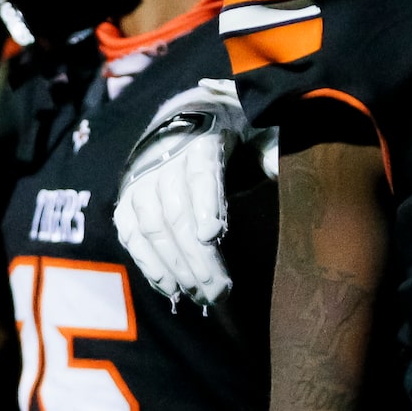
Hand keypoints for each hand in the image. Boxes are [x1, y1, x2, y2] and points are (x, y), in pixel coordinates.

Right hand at [115, 82, 250, 307]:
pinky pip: (132, 235)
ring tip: (198, 296)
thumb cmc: (231, 131)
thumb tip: (283, 170)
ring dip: (173, 267)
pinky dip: (148, 264)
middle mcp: (165, 159)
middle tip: (218, 292)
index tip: (212, 234)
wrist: (186, 114)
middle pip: (177, 212)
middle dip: (196, 257)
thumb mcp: (256, 130)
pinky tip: (169, 288)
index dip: (205, 203)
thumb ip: (269, 150)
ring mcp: (142, 181)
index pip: (201, 173)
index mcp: (202, 139)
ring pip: (152, 227)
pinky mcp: (128, 200)